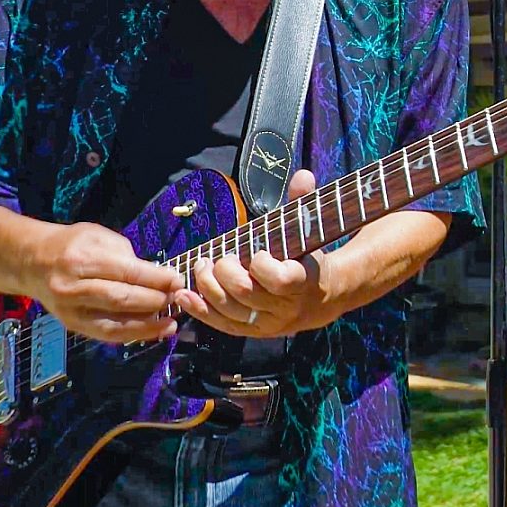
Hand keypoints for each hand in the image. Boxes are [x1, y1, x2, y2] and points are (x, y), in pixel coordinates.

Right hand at [24, 222, 180, 343]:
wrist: (32, 262)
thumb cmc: (72, 245)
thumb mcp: (98, 237)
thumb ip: (126, 257)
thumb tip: (158, 278)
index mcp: (82, 259)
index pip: (127, 272)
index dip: (157, 279)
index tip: (178, 281)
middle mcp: (73, 287)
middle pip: (121, 299)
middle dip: (154, 301)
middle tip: (178, 299)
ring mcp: (70, 309)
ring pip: (114, 322)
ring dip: (147, 325)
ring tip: (170, 323)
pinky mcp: (72, 325)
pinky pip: (105, 334)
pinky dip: (132, 335)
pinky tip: (152, 332)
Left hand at [175, 169, 325, 337]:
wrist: (322, 298)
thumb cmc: (308, 257)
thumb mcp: (309, 230)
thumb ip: (303, 203)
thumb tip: (302, 175)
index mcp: (302, 282)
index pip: (280, 280)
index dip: (263, 266)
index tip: (258, 252)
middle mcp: (285, 307)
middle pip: (245, 292)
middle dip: (225, 271)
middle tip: (219, 257)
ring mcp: (267, 322)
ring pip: (229, 308)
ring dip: (207, 285)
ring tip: (201, 266)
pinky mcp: (252, 331)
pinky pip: (221, 324)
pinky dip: (199, 309)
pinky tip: (184, 294)